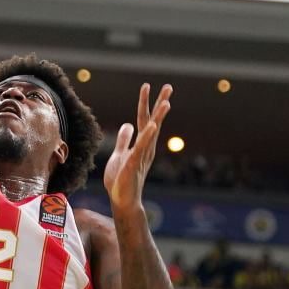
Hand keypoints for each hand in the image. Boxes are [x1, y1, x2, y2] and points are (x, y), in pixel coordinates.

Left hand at [103, 83, 172, 212]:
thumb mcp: (120, 155)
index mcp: (141, 145)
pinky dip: (146, 136)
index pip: (145, 120)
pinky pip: (141, 148)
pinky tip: (152, 125)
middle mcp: (145, 148)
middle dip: (160, 104)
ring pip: (151, 133)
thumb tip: (127, 125)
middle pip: (153, 122)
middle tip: (169, 87)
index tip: (148, 86)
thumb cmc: (121, 181)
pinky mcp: (133, 165)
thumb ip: (124, 140)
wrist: (122, 202)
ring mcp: (140, 156)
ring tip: (166, 102)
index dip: (146, 103)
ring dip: (158, 117)